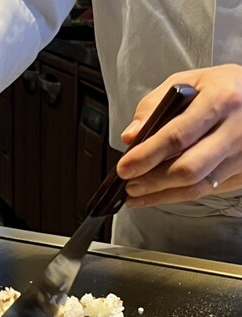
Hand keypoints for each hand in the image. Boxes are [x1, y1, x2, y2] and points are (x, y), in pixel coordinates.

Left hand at [117, 64, 241, 207]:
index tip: (124, 167)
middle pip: (188, 168)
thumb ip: (154, 106)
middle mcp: (235, 129)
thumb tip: (131, 136)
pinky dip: (175, 196)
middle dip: (152, 181)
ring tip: (136, 193)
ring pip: (196, 186)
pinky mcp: (241, 172)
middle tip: (128, 184)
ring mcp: (241, 154)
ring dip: (160, 194)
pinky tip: (156, 195)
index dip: (146, 155)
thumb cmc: (223, 89)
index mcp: (220, 99)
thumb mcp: (189, 82)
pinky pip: (205, 191)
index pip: (177, 135)